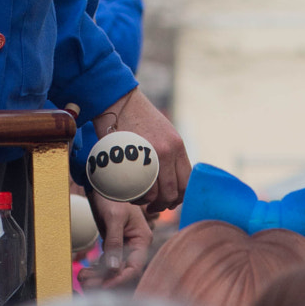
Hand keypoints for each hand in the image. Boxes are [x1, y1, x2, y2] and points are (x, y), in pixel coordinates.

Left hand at [78, 197, 152, 290]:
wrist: (102, 182)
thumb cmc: (111, 196)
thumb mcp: (113, 217)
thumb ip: (114, 242)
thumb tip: (114, 268)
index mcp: (142, 239)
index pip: (134, 267)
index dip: (120, 279)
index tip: (104, 286)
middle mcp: (136, 245)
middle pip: (123, 271)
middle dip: (106, 280)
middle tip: (86, 284)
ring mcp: (124, 246)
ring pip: (114, 270)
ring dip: (99, 277)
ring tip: (82, 278)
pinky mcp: (113, 245)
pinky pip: (107, 263)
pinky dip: (97, 270)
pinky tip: (85, 272)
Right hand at [92, 85, 190, 209]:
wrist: (117, 99)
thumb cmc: (136, 116)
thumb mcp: (161, 131)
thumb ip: (168, 153)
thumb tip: (169, 178)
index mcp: (177, 146)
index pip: (187, 182)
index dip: (179, 197)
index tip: (169, 201)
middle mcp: (169, 151)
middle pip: (174, 192)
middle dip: (164, 204)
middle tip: (154, 206)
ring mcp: (152, 154)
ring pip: (157, 193)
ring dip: (149, 202)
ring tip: (140, 199)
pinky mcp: (133, 157)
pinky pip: (140, 188)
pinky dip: (136, 196)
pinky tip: (131, 194)